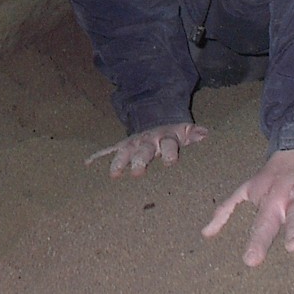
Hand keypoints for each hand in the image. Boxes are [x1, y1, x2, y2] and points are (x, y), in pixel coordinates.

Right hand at [85, 122, 207, 177]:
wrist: (160, 119)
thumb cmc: (178, 135)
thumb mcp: (189, 132)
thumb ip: (198, 134)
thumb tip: (207, 135)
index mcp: (167, 138)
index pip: (168, 145)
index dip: (169, 153)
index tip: (170, 163)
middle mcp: (149, 140)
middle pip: (144, 150)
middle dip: (140, 160)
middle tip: (137, 172)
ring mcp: (134, 143)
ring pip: (125, 151)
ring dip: (119, 162)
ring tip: (114, 174)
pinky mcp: (123, 145)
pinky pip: (109, 149)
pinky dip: (98, 156)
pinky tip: (87, 164)